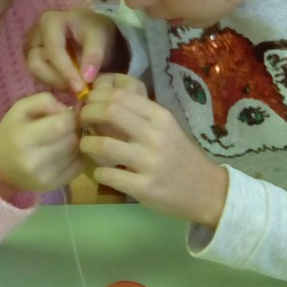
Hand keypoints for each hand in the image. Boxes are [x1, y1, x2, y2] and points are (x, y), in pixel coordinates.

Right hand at [0, 92, 81, 195]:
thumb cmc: (11, 132)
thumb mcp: (20, 108)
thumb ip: (45, 101)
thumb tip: (71, 109)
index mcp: (24, 138)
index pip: (63, 124)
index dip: (68, 116)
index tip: (63, 116)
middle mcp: (34, 161)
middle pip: (72, 139)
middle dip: (72, 130)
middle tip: (62, 129)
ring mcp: (45, 177)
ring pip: (77, 152)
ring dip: (74, 143)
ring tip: (60, 140)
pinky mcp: (53, 186)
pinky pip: (78, 167)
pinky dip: (75, 157)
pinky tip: (63, 153)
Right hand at [25, 10, 120, 96]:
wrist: (93, 32)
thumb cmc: (96, 31)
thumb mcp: (100, 39)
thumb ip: (94, 55)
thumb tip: (86, 78)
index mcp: (50, 21)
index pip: (53, 50)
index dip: (66, 71)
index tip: (80, 88)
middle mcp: (35, 33)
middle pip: (36, 62)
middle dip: (57, 79)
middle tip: (78, 89)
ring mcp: (31, 46)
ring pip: (34, 72)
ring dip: (54, 83)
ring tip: (76, 85)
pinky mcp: (32, 58)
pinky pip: (37, 76)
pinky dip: (53, 83)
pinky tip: (70, 83)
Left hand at [78, 83, 228, 225]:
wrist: (207, 191)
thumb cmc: (180, 156)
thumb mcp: (166, 128)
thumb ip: (139, 116)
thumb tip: (102, 103)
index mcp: (160, 116)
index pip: (119, 95)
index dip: (96, 97)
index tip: (88, 104)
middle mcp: (156, 135)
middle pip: (109, 111)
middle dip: (86, 114)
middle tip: (80, 122)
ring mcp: (150, 162)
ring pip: (104, 145)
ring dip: (86, 144)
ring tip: (85, 147)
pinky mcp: (145, 188)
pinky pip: (108, 175)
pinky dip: (97, 172)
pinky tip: (101, 173)